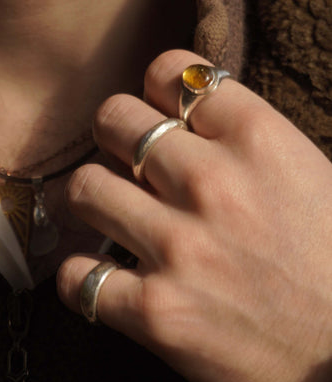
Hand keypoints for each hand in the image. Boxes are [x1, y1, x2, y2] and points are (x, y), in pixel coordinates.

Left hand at [57, 50, 331, 381]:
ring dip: (91, 202)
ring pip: (83, 188)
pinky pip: (75, 276)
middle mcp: (211, 182)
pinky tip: (104, 281)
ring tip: (110, 218)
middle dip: (114, 137)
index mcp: (256, 137)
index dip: (157, 91)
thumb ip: (241, 138)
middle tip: (126, 164)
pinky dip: (80, 279)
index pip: (170, 70)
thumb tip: (178, 120)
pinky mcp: (156, 311)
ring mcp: (179, 246)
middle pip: (113, 118)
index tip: (161, 117)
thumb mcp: (306, 171)